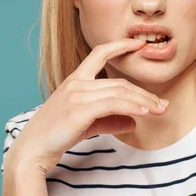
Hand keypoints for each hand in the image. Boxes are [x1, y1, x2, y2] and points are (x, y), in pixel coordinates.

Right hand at [4, 38, 168, 173]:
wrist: (32, 150)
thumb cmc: (55, 136)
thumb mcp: (86, 124)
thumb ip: (110, 120)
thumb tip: (133, 121)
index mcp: (74, 81)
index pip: (99, 54)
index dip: (120, 46)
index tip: (138, 44)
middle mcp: (76, 84)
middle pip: (119, 82)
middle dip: (144, 93)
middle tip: (162, 105)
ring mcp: (76, 95)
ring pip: (119, 92)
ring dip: (143, 102)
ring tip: (160, 110)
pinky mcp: (79, 110)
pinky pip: (113, 104)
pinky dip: (132, 107)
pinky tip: (144, 113)